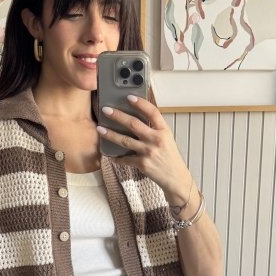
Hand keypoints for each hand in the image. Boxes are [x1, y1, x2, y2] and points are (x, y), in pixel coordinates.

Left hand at [97, 95, 194, 209]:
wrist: (176, 178)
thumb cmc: (169, 157)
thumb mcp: (166, 139)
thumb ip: (154, 129)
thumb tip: (136, 118)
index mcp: (164, 130)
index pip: (153, 112)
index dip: (141, 103)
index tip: (129, 97)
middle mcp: (156, 139)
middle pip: (134, 124)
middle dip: (118, 116)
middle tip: (106, 110)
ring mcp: (149, 152)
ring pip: (125, 140)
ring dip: (110, 134)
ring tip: (100, 129)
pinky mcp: (143, 164)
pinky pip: (125, 159)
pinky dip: (117, 158)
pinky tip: (110, 155)